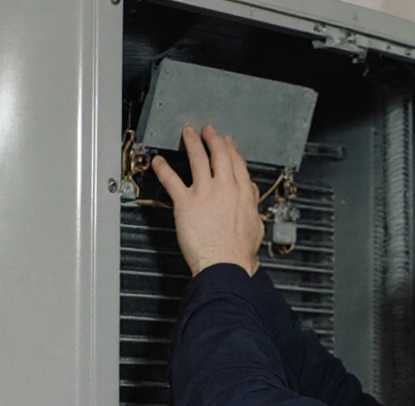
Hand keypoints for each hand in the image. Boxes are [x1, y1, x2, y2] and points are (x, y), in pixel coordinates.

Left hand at [150, 125, 263, 275]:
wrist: (225, 265)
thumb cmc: (238, 252)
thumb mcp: (255, 225)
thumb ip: (251, 204)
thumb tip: (250, 193)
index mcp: (243, 193)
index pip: (237, 162)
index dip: (231, 148)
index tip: (227, 142)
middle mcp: (225, 187)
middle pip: (219, 153)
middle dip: (212, 138)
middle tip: (207, 131)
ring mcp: (205, 193)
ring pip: (198, 158)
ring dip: (192, 141)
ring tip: (187, 133)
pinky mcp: (186, 203)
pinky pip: (172, 179)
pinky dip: (163, 168)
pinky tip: (158, 161)